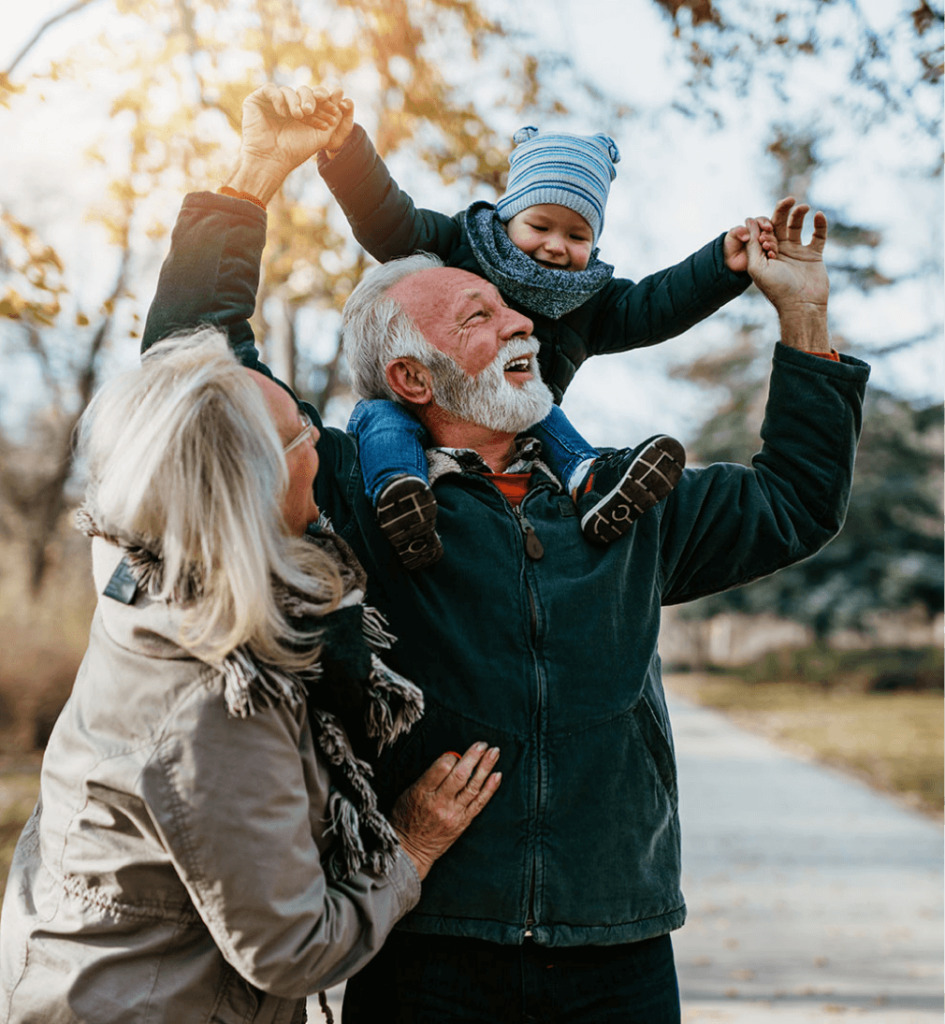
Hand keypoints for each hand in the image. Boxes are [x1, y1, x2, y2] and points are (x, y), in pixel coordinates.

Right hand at [227, 84, 352, 203]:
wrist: (273, 160)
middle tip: (309, 110)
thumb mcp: (322, 134)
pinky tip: (283, 114)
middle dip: (310, 99)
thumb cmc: (296, 151)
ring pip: (288, 90)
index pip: (315, 100)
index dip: (325, 102)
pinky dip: (279, 98)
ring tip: (297, 116)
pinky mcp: (256, 101)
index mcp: (302, 114)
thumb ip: (333, 114)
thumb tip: (340, 90)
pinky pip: (271, 89)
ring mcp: (272, 103)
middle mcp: (287, 107)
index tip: (332, 112)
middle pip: (303, 91)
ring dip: (295, 101)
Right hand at [390, 742, 500, 880]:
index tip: (455, 754)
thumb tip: (449, 760)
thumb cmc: (406, 818)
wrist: (411, 850)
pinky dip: (490, 788)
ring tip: (495, 752)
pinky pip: (479, 803)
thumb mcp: (408, 793)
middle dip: (473, 756)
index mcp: (422, 793)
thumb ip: (427, 778)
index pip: (442, 768)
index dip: (452, 756)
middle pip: (460, 775)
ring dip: (486, 767)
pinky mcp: (463, 822)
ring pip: (473, 787)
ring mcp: (453, 814)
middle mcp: (439, 803)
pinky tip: (497, 775)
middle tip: (482, 744)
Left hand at [724, 215, 775, 273]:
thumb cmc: (731, 246)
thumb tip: (747, 235)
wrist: (730, 262)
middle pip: (770, 230)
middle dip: (769, 232)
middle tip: (766, 236)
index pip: (762, 221)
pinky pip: (773, 252)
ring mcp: (764, 244)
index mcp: (753, 227)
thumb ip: (738, 231)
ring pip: (773, 240)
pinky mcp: (766, 254)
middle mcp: (760, 234)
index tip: (766, 227)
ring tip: (765, 246)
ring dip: (772, 242)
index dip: (764, 223)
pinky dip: (773, 252)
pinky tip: (770, 254)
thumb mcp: (731, 236)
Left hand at [747, 196, 829, 350]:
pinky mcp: (813, 255)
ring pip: (797, 227)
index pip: (763, 231)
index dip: (764, 227)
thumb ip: (752, 245)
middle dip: (782, 212)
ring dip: (799, 215)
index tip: (766, 232)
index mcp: (764, 254)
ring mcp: (797, 253)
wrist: (801, 306)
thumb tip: (748, 220)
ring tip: (803, 207)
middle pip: (779, 225)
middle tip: (787, 200)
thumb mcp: (757, 267)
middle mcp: (780, 251)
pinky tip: (818, 215)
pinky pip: (818, 236)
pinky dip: (820, 224)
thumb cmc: (777, 288)